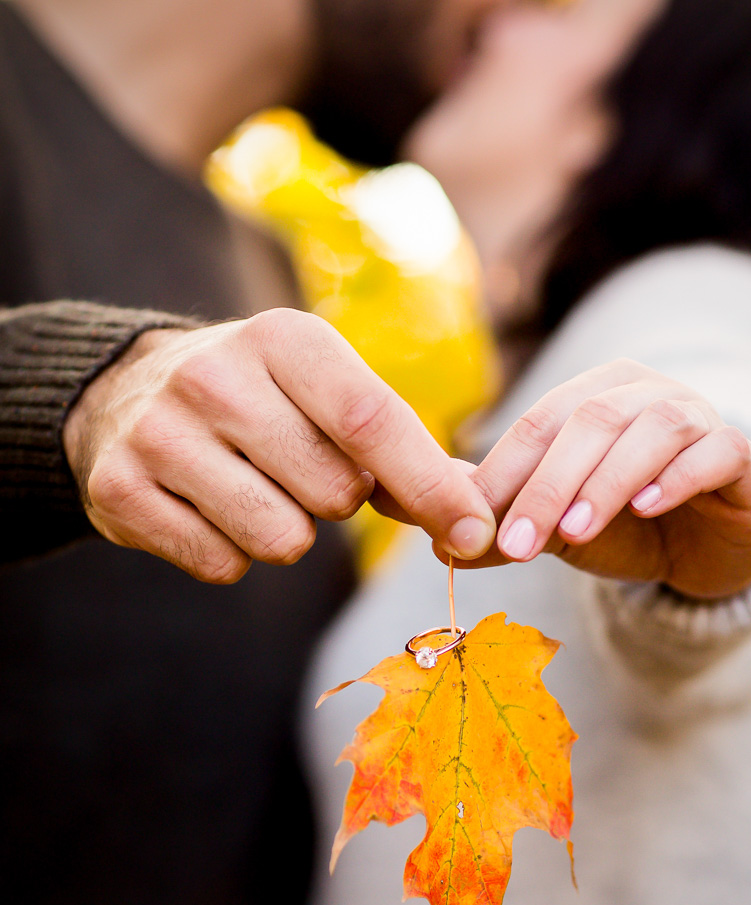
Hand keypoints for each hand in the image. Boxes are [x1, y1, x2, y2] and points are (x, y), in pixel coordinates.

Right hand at [63, 310, 495, 582]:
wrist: (127, 393)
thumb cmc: (261, 398)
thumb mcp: (324, 389)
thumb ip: (399, 446)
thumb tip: (477, 518)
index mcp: (282, 338)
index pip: (372, 420)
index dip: (431, 486)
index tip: (476, 535)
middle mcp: (215, 376)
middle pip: (333, 493)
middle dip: (338, 501)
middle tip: (299, 469)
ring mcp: (159, 434)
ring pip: (280, 539)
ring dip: (285, 533)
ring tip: (253, 488)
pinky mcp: (118, 491)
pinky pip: (222, 566)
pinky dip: (231, 554)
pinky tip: (207, 508)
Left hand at [445, 360, 750, 599]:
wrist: (707, 550)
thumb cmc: (625, 526)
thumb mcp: (557, 528)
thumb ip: (508, 525)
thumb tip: (440, 544)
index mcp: (594, 394)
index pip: (540, 422)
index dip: (504, 471)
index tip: (472, 526)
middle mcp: (647, 393)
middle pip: (592, 421)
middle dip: (547, 484)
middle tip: (516, 543)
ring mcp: (700, 416)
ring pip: (654, 430)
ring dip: (608, 480)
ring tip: (575, 531)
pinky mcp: (742, 454)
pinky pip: (717, 450)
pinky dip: (680, 476)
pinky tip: (648, 506)